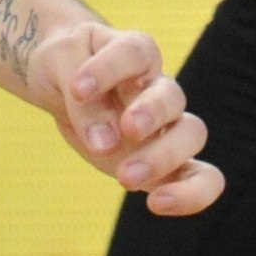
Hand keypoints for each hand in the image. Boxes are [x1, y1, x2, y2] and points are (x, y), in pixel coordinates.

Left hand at [36, 23, 221, 215]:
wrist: (65, 81)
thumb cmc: (64, 63)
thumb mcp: (57, 64)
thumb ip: (82, 101)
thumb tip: (106, 142)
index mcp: (134, 51)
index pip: (133, 52)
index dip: (109, 69)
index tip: (77, 89)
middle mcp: (156, 86)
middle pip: (172, 96)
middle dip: (151, 114)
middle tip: (126, 130)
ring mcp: (164, 124)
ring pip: (191, 133)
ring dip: (163, 157)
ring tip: (125, 177)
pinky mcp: (163, 161)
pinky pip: (198, 178)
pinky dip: (189, 194)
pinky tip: (157, 204)